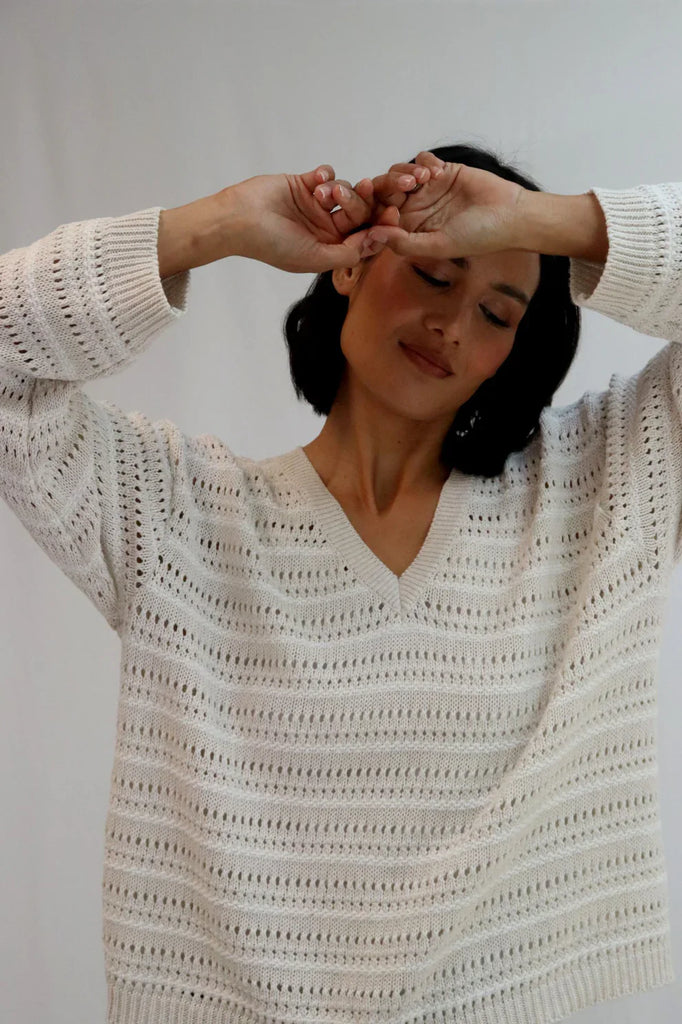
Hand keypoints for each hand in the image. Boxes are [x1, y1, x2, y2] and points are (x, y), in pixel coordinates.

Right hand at [222, 165, 377, 272]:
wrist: (238, 220)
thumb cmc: (273, 245)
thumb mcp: (314, 258)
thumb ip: (347, 253)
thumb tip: (377, 241)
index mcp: (331, 248)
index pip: (363, 238)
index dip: (379, 228)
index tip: (393, 217)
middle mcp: (326, 227)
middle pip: (359, 213)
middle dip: (368, 203)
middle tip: (374, 190)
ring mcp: (315, 205)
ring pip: (344, 191)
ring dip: (340, 189)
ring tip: (325, 192)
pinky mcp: (304, 184)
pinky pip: (326, 174)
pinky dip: (325, 174)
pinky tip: (316, 179)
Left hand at [366, 151, 527, 258]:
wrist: (509, 214)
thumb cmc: (477, 237)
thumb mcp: (438, 245)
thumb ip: (404, 243)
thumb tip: (374, 236)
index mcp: (409, 230)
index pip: (380, 218)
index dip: (377, 211)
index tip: (390, 210)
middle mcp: (415, 209)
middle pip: (385, 192)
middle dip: (390, 185)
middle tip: (408, 185)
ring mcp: (427, 189)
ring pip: (399, 173)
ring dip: (407, 172)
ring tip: (426, 177)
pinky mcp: (441, 171)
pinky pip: (421, 159)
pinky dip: (425, 162)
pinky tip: (439, 172)